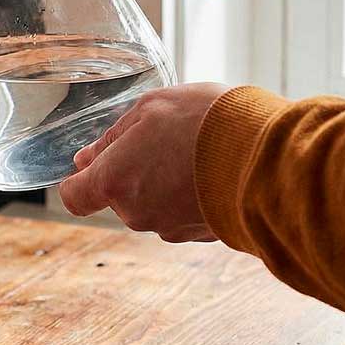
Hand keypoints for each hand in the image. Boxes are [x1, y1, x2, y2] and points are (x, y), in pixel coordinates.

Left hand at [58, 83, 229, 241]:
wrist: (269, 156)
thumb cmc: (204, 122)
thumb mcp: (149, 108)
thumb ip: (111, 138)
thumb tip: (85, 158)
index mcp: (114, 181)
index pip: (75, 197)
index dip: (80, 182)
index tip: (92, 167)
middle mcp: (136, 213)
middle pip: (119, 196)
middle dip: (134, 172)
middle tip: (165, 140)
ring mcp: (171, 227)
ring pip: (154, 204)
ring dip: (166, 183)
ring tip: (196, 152)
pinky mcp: (202, 236)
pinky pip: (185, 213)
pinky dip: (192, 196)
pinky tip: (213, 171)